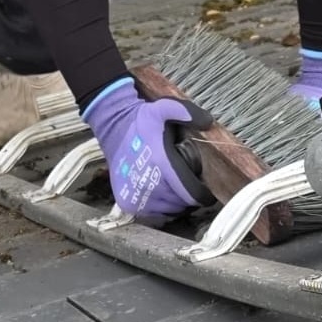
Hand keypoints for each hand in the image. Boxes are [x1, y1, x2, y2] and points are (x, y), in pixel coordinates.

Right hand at [82, 78, 213, 217]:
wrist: (112, 128)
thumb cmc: (141, 121)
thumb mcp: (164, 108)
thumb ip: (187, 112)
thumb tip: (208, 122)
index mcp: (161, 165)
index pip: (191, 193)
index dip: (203, 194)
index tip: (207, 188)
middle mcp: (149, 185)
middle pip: (182, 203)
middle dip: (189, 195)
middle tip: (188, 182)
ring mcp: (137, 197)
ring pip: (169, 211)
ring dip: (175, 202)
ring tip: (176, 187)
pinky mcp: (128, 203)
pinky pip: (154, 214)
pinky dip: (161, 207)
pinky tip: (162, 192)